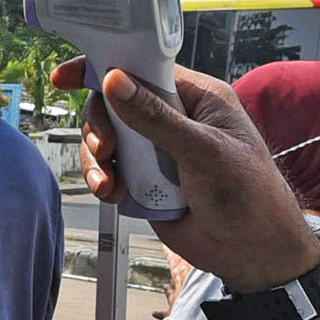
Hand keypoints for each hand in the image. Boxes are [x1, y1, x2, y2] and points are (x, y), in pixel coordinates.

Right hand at [84, 66, 319, 291]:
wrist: (253, 253)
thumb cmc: (249, 195)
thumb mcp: (203, 151)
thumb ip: (156, 118)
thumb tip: (114, 81)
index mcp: (196, 98)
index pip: (143, 68)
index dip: (105, 66)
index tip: (66, 77)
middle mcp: (174, 118)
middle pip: (114, 104)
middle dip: (100, 126)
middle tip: (104, 150)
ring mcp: (157, 150)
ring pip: (107, 139)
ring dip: (98, 161)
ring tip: (109, 185)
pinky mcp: (145, 180)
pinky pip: (111, 170)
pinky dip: (104, 181)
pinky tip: (116, 195)